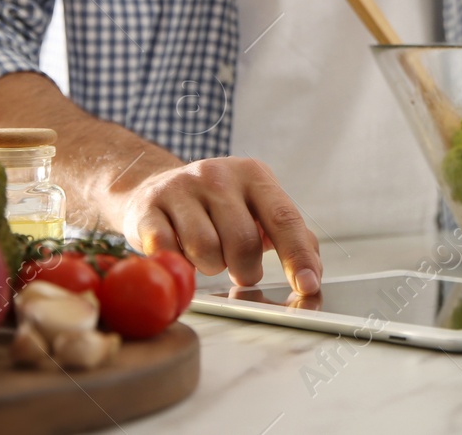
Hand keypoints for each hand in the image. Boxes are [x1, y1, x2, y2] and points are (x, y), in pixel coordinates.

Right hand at [123, 156, 321, 294]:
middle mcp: (218, 175)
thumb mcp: (257, 208)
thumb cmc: (217, 208)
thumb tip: (313, 276)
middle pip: (243, 241)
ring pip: (206, 250)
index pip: (284, 218)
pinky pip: (168, 253)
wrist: (152, 189)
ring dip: (210, 267)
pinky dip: (178, 265)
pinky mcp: (148, 208)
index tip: (308, 286)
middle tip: (240, 269)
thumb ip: (291, 237)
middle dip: (245, 269)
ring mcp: (180, 189)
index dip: (297, 255)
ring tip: (207, 255)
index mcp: (253, 175)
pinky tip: (179, 253)